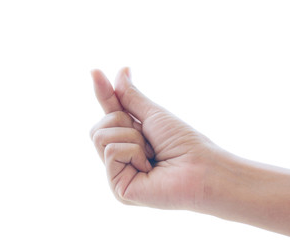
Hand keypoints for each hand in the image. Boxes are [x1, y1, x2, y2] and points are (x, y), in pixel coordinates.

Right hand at [90, 67, 218, 209]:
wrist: (199, 167)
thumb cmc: (182, 142)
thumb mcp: (153, 114)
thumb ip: (130, 96)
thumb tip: (120, 71)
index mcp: (129, 139)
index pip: (109, 114)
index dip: (103, 93)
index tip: (95, 71)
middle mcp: (121, 157)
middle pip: (97, 127)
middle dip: (123, 122)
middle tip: (148, 138)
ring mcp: (118, 172)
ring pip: (100, 137)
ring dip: (131, 137)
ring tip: (151, 154)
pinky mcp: (118, 187)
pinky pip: (111, 151)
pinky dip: (133, 151)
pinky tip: (148, 167)